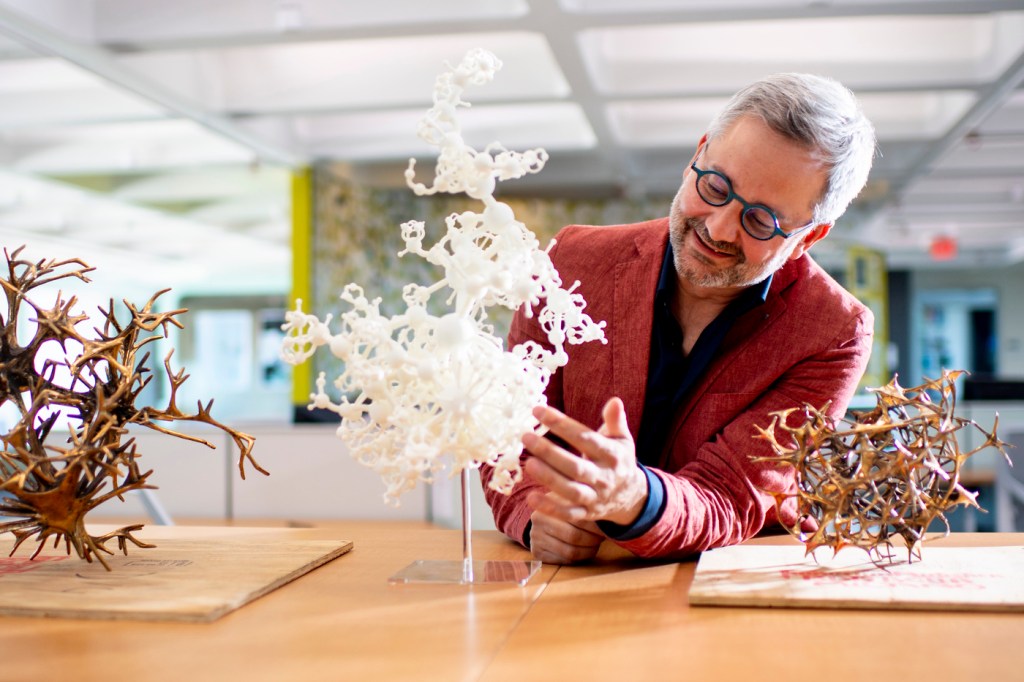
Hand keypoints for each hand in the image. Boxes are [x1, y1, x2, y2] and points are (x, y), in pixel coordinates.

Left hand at [523, 397, 646, 526]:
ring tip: (528, 464)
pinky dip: (551, 508)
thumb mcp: (622, 440)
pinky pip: (568, 513)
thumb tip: (614, 401)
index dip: (562, 425)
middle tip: (527, 437)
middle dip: (550, 453)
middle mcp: (604, 477)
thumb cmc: (618, 461)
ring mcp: (596, 497)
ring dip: (549, 479)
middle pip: (576, 467)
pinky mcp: (586, 514)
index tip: (539, 411)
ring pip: (571, 490)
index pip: (585, 439)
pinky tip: (531, 498)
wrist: (631, 496)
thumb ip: (615, 421)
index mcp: (612, 456)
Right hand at [528, 505, 603, 563]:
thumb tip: (607, 512)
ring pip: (570, 552)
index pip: (578, 519)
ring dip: (588, 551)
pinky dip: (578, 559)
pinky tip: (583, 551)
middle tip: (601, 538)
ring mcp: (536, 537)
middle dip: (593, 540)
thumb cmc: (565, 509)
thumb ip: (586, 506)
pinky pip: (564, 560)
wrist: (544, 519)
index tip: (605, 528)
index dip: (595, 527)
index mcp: (551, 503)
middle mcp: (539, 519)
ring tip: (595, 545)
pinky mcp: (537, 552)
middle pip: (574, 536)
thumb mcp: (573, 502)